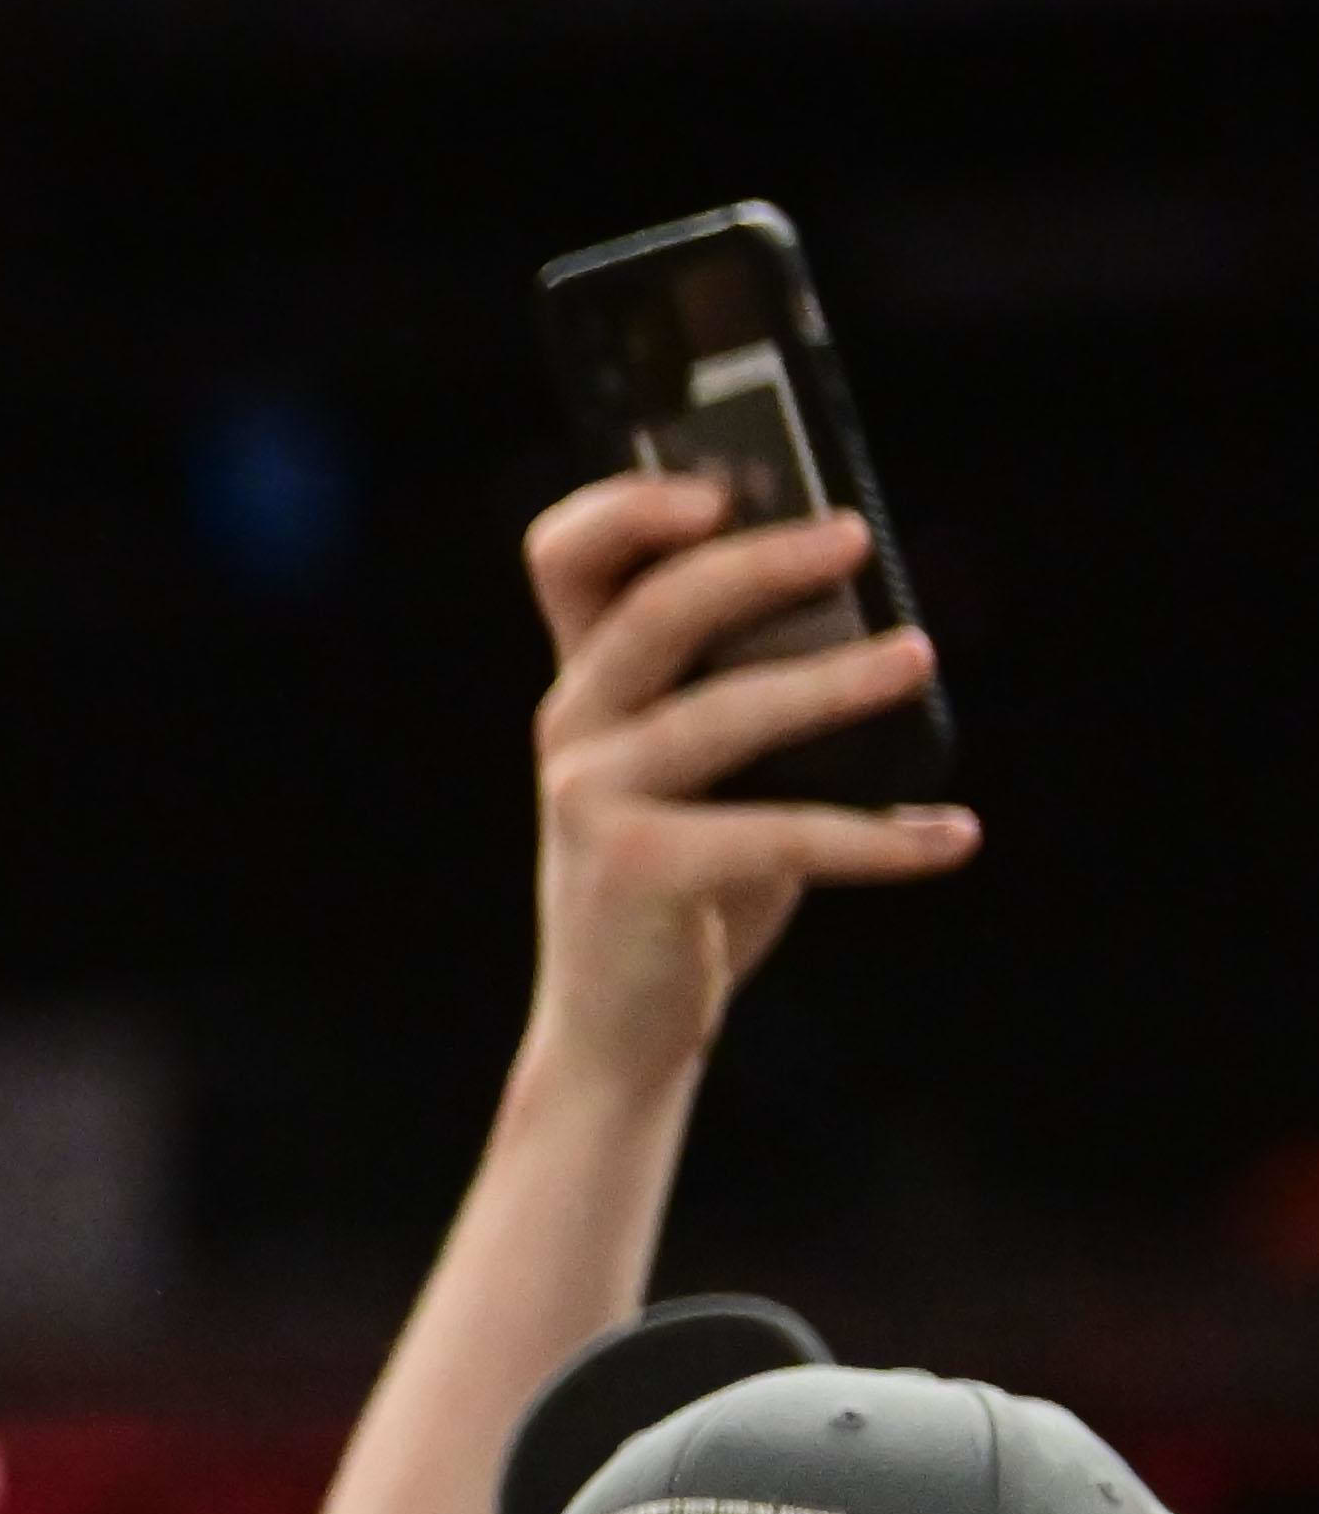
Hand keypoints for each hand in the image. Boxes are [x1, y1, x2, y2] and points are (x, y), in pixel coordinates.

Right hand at [516, 471, 975, 1103]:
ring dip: (835, 680)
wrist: (619, 1027)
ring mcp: (592, 800)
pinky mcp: (638, 873)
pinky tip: (950, 837)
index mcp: (587, 687)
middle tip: (855, 537)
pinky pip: (783, 834)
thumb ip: (746, 693)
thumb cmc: (686, 882)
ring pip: (724, 713)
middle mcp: (573, 730)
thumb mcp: (703, 773)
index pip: (563, 560)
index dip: (623, 505)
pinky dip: (881, 838)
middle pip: (654, 610)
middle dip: (759, 560)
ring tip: (919, 656)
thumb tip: (886, 623)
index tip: (722, 486)